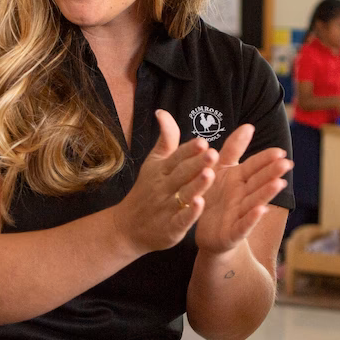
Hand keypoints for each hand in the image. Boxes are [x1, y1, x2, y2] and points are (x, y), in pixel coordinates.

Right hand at [112, 110, 216, 254]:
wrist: (126, 228)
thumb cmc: (146, 191)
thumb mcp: (153, 163)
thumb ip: (165, 140)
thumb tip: (162, 112)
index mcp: (160, 170)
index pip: (176, 158)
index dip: (189, 150)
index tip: (202, 142)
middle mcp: (163, 187)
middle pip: (181, 174)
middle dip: (197, 164)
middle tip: (213, 154)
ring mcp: (166, 208)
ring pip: (183, 195)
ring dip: (196, 185)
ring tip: (210, 174)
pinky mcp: (170, 228)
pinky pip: (181, 219)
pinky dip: (190, 213)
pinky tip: (200, 204)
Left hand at [195, 123, 290, 254]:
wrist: (205, 233)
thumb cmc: (215, 198)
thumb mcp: (220, 169)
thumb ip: (233, 149)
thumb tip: (249, 125)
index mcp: (238, 180)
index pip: (254, 166)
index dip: (266, 159)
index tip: (280, 152)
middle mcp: (242, 196)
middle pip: (258, 183)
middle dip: (271, 173)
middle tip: (286, 164)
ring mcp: (239, 215)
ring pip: (254, 202)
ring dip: (267, 193)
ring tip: (279, 184)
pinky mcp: (232, 233)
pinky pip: (242, 225)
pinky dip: (252, 218)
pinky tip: (261, 210)